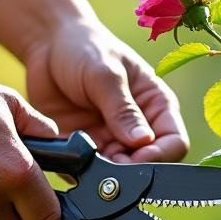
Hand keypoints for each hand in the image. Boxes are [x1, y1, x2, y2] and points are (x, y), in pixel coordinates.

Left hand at [0, 0, 187, 162]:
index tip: (137, 158)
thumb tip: (143, 141)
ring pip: (117, 175)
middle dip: (130, 170)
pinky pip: (87, 172)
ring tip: (86, 160)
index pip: (174, 142)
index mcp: (156, 105)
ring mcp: (110, 140)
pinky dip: (81, 173)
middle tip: (107, 164)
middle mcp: (137, 128)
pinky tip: (70, 160)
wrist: (46, 44)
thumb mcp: (105, 73)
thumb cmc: (84, 47)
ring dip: (104, 176)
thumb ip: (122, 108)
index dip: (160, 156)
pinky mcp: (83, 148)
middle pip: (147, 165)